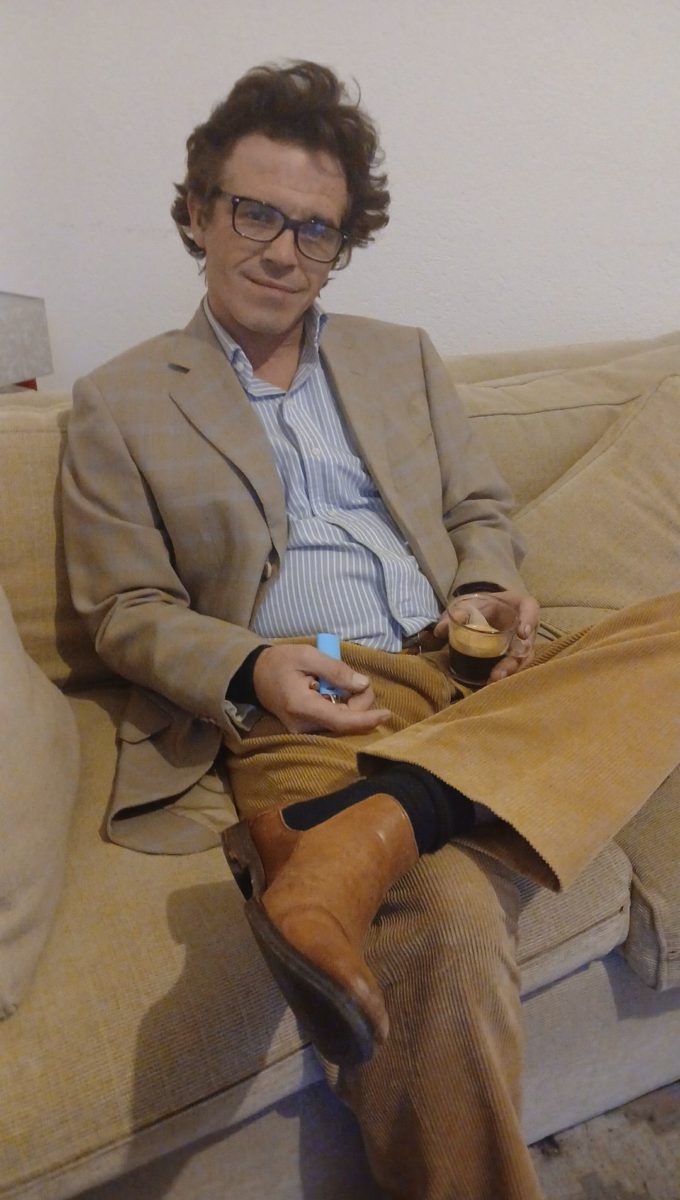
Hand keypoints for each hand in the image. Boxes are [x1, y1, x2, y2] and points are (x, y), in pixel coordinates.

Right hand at [252, 643, 391, 733]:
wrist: (254, 675)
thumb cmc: (280, 661)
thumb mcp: (307, 655)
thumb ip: (336, 670)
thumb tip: (363, 684)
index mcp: (302, 706)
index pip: (342, 721)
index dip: (367, 719)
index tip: (387, 713)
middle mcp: (303, 725)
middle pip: (345, 722)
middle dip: (359, 703)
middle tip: (357, 680)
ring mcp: (303, 729)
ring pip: (340, 723)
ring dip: (350, 704)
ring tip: (341, 682)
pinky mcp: (305, 729)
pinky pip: (332, 722)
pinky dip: (341, 707)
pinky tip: (335, 692)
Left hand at [434, 590, 539, 683]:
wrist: (486, 610)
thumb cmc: (483, 604)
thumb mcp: (470, 603)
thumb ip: (458, 613)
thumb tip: (439, 630)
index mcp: (520, 605)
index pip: (531, 608)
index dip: (530, 620)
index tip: (521, 634)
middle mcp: (526, 625)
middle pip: (528, 642)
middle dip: (515, 659)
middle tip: (500, 670)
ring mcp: (522, 642)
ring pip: (523, 658)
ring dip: (510, 671)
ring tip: (493, 680)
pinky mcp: (516, 655)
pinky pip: (515, 665)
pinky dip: (505, 674)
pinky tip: (491, 682)